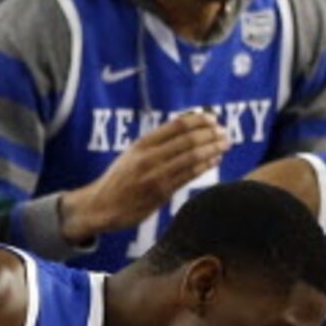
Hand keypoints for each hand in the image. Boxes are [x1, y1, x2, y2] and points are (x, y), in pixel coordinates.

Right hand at [61, 110, 230, 244]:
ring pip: (191, 157)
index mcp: (141, 144)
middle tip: (225, 132)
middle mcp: (149, 157)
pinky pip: (188, 176)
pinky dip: (205, 166)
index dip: (199, 120)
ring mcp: (155, 176)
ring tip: (225, 144)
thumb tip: (187, 126)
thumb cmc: (120, 179)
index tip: (213, 119)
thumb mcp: (132, 154)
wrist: (101, 206)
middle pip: (188, 140)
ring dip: (212, 149)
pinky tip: (215, 160)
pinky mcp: (161, 193)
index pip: (177, 125)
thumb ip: (156, 143)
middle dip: (210, 134)